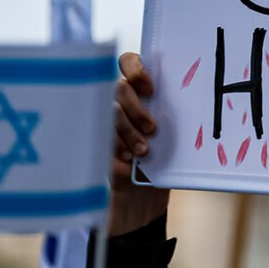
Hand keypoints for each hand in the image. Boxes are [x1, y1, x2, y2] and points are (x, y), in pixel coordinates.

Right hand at [108, 52, 168, 235]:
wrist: (141, 204)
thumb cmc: (157, 164)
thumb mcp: (167, 138)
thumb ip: (164, 117)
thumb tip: (177, 103)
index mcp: (136, 95)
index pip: (128, 63)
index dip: (135, 68)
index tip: (150, 88)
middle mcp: (115, 104)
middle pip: (117, 87)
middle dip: (134, 108)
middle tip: (151, 129)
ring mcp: (100, 123)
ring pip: (107, 111)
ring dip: (126, 130)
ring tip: (141, 152)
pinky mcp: (90, 144)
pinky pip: (97, 135)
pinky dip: (113, 147)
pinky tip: (124, 161)